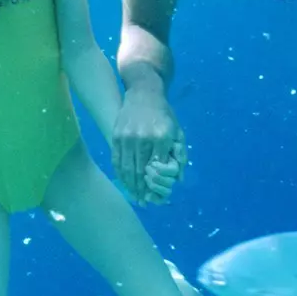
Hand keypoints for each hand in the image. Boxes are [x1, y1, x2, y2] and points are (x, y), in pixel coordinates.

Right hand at [111, 85, 184, 202]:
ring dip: (130, 186)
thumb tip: (179, 179)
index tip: (156, 196)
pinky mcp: (116, 136)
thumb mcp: (178, 131)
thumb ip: (180, 154)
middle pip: (140, 171)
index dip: (156, 184)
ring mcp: (127, 137)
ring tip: (134, 197)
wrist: (144, 92)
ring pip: (127, 168)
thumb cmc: (164, 114)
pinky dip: (120, 174)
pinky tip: (124, 183)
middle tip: (143, 202)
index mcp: (162, 137)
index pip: (158, 168)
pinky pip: (117, 161)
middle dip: (141, 190)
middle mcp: (144, 138)